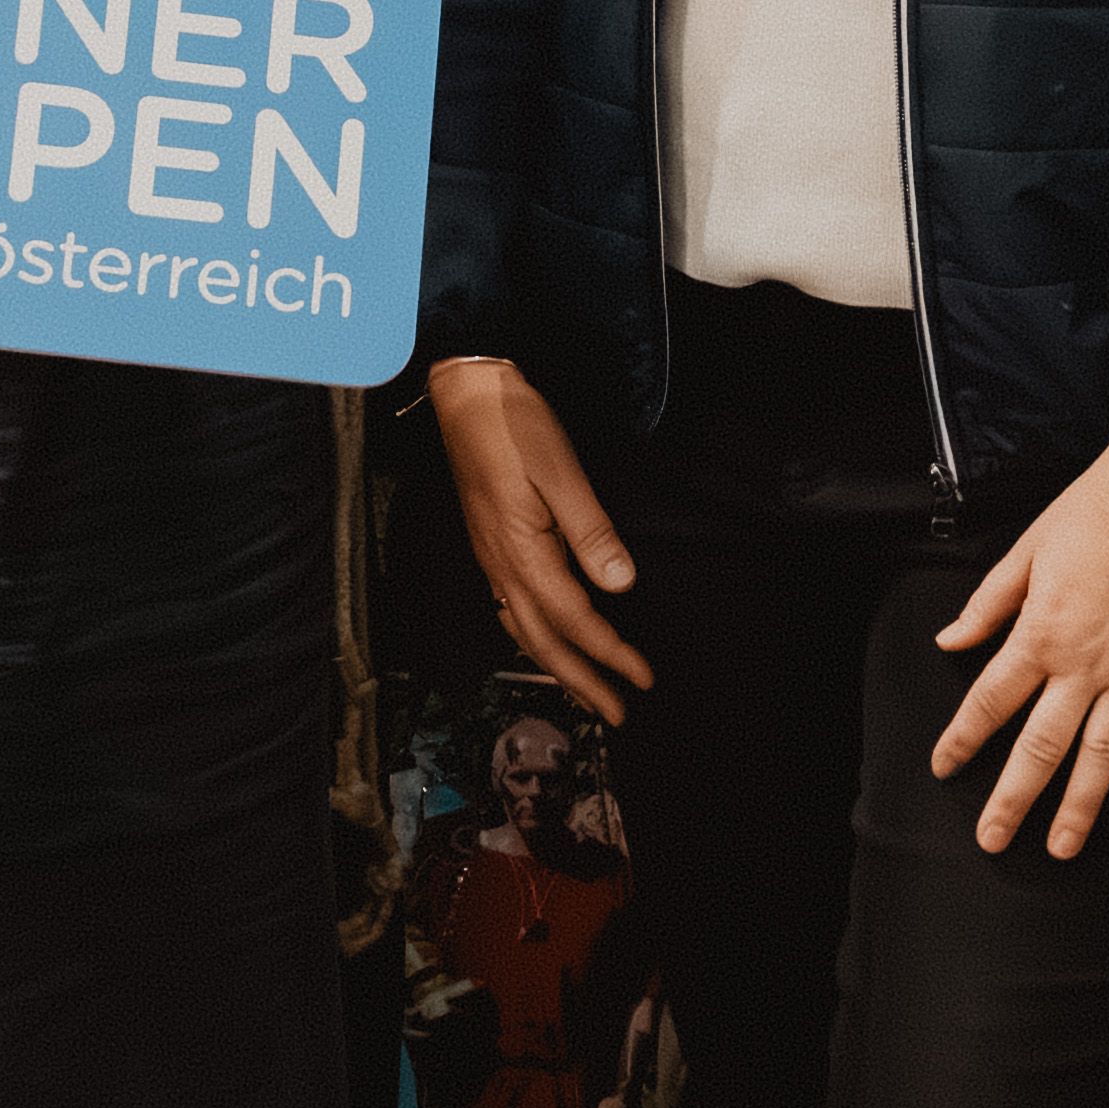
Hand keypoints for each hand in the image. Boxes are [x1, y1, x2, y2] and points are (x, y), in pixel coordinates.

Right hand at [427, 355, 645, 719]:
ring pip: (523, 632)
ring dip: (557, 667)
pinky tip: (542, 640)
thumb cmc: (513, 426)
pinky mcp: (489, 547)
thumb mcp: (562, 474)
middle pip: (544, 642)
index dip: (611, 653)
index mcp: (522, 553)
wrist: (466, 395)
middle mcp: (502, 566)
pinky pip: (510, 611)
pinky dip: (532, 639)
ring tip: (584, 691)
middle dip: (582, 682)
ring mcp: (491, 559)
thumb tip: (620, 585)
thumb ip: (591, 533)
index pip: (576, 619)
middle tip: (616, 713)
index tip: (642, 677)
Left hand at [923, 438, 1108, 857]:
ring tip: (1063, 848)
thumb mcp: (1028, 549)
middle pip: (1042, 746)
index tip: (945, 767)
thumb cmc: (1096, 510)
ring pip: (1105, 754)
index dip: (963, 739)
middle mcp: (1085, 664)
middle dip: (1014, 798)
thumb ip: (989, 604)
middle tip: (994, 841)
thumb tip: (951, 641)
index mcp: (1041, 633)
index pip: (990, 700)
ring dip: (1082, 806)